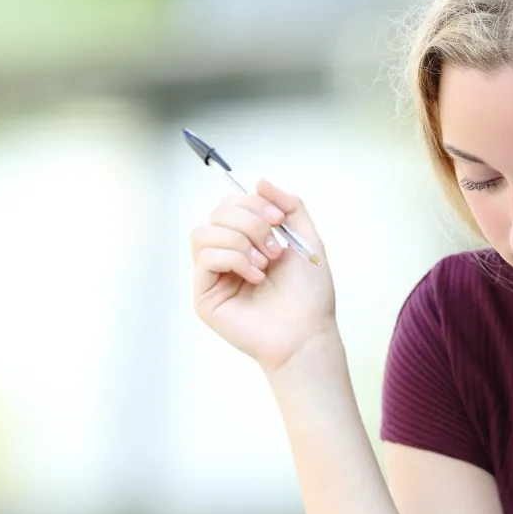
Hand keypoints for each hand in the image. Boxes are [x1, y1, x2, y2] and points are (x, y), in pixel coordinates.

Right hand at [190, 178, 336, 371]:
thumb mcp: (306, 238)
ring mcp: (212, 276)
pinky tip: (256, 278)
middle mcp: (226, 256)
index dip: (252, 204)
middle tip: (274, 248)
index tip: (280, 220)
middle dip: (250, 222)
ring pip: (203, 232)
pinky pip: (205, 258)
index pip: (230, 204)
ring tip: (265, 265)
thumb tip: (258, 181)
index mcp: (246, 242)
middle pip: (216, 213)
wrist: (308, 332)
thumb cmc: (309, 294)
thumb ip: (289, 205)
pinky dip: (234, 260)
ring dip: (240, 241)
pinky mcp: (204, 296)